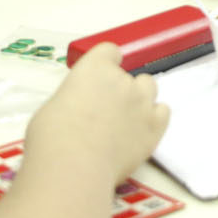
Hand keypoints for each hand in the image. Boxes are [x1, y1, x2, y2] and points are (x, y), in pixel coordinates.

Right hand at [27, 43, 170, 184]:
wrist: (75, 165)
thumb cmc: (53, 136)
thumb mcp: (54, 106)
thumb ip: (74, 99)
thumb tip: (77, 109)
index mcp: (94, 68)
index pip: (109, 51)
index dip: (105, 63)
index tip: (99, 77)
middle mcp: (122, 80)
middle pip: (128, 75)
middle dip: (119, 89)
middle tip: (104, 111)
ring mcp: (142, 102)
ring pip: (149, 88)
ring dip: (139, 98)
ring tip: (125, 120)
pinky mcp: (155, 127)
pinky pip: (163, 112)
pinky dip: (154, 118)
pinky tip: (140, 130)